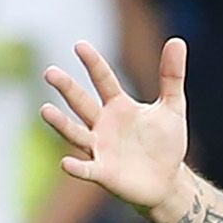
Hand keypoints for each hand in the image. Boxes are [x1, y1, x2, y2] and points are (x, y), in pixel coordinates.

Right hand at [39, 39, 188, 211]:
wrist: (167, 181)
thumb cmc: (166, 143)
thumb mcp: (173, 107)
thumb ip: (172, 76)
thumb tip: (177, 41)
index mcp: (119, 106)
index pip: (104, 80)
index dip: (93, 64)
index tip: (80, 46)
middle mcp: (103, 124)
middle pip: (82, 103)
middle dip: (67, 89)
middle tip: (50, 72)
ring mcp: (100, 148)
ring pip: (76, 133)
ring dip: (61, 123)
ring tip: (45, 110)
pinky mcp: (103, 172)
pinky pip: (87, 168)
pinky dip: (76, 166)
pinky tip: (66, 163)